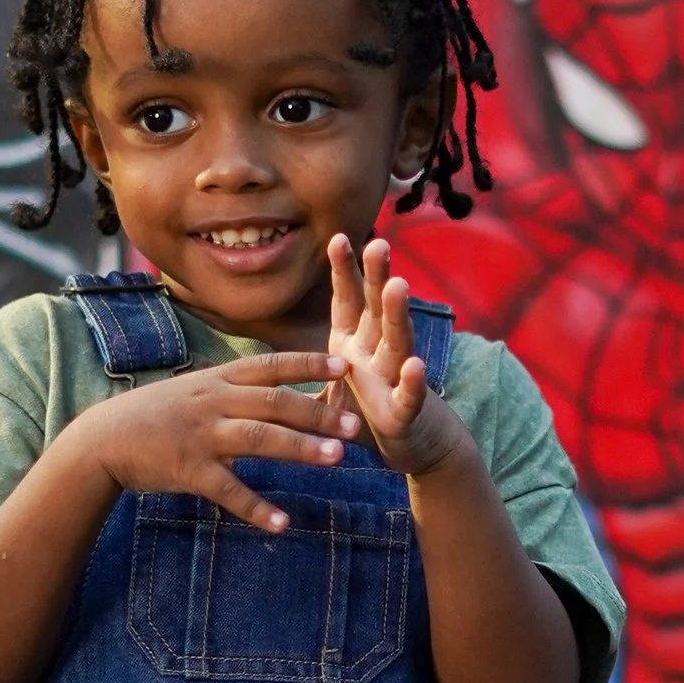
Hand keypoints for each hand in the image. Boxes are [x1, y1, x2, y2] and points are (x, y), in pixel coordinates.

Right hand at [81, 351, 359, 535]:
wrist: (102, 439)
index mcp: (217, 380)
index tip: (345, 364)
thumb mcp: (195, 388)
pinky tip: (282, 523)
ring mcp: (200, 436)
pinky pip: (227, 491)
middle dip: (318, 411)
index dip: (308, 363)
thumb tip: (282, 386)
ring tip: (336, 458)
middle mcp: (212, 402)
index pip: (269, 365)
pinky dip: (256, 508)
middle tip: (355, 423)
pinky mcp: (188, 471)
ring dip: (300, 447)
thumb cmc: (156, 415)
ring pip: (258, 438)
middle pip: (274, 401)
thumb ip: (236, 389)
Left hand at [326, 237, 461, 478]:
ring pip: (398, 343)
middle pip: (378, 311)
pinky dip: (413, 383)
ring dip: (398, 315)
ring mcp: (395, 380)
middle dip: (377, 277)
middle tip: (378, 244)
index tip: (337, 237)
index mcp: (356, 344)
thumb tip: (268, 354)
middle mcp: (378, 354)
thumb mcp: (334, 382)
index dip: (344, 271)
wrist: (414, 445)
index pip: (350, 302)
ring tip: (398, 286)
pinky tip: (415, 366)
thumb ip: (311, 364)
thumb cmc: (368, 410)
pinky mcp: (406, 413)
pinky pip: (409, 396)